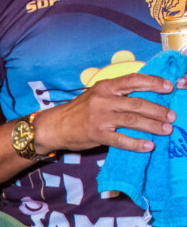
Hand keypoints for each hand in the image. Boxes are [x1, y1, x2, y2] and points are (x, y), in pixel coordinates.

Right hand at [34, 71, 180, 155]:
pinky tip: (148, 146)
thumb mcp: (97, 94)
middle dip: (158, 110)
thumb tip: (145, 96)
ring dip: (152, 126)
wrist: (55, 126)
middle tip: (172, 115)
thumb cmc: (79, 110)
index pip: (134, 80)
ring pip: (132, 120)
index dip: (153, 82)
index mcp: (105, 86)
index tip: (169, 87)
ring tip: (166, 129)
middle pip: (137, 103)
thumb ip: (117, 94)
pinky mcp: (97, 135)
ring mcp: (100, 118)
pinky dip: (136, 144)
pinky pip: (121, 140)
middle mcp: (104, 100)